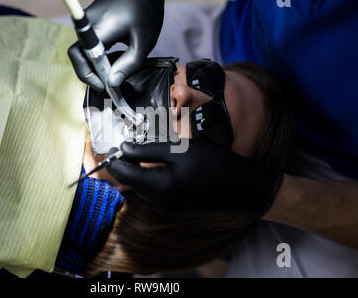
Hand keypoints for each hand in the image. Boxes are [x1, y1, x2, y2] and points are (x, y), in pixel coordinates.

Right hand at [68, 0, 172, 89]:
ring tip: (115, 73)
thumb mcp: (143, 42)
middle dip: (92, 75)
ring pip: (83, 53)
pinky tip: (115, 60)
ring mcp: (87, 23)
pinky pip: (89, 46)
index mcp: (99, 28)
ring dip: (96, 67)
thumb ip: (128, 65)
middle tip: (110, 83)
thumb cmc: (145, 9)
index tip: (105, 85)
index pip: (80, 57)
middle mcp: (87, 25)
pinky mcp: (90, 24)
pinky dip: (99, 58)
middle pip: (78, 57)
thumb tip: (112, 83)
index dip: (89, 75)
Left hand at [107, 139, 282, 220]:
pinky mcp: (175, 212)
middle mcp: (159, 204)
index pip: (123, 175)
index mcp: (159, 188)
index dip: (114, 159)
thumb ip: (148, 150)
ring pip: (142, 190)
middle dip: (126, 165)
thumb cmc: (215, 165)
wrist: (243, 189)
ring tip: (146, 155)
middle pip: (130, 184)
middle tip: (130, 147)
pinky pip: (154, 195)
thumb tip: (123, 148)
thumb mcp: (180, 150)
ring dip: (139, 173)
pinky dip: (151, 181)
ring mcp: (167, 211)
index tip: (114, 145)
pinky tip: (162, 168)